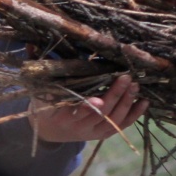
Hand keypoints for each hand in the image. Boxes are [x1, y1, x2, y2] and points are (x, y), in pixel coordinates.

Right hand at [31, 73, 147, 142]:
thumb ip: (39, 66)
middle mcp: (76, 126)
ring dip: (126, 102)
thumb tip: (30, 42)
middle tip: (126, 78)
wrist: (49, 130)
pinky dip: (134, 115)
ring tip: (135, 85)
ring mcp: (91, 131)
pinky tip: (144, 102)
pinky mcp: (102, 134)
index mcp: (59, 114)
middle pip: (99, 113)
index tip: (98, 100)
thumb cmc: (45, 101)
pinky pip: (121, 126)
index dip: (86, 106)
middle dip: (114, 95)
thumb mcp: (39, 87)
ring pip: (112, 119)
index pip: (74, 110)